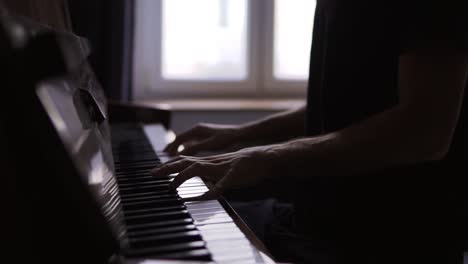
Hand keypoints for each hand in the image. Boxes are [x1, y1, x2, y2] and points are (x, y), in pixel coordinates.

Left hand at [152, 145, 281, 200]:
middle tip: (152, 175)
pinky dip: (212, 191)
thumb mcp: (224, 169)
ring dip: (183, 177)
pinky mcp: (234, 175)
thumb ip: (212, 174)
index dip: (169, 165)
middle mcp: (212, 162)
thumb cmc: (245, 164)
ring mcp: (222, 168)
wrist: (264, 157)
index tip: (155, 172)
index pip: (185, 160)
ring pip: (198, 169)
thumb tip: (203, 186)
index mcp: (210, 161)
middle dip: (167, 168)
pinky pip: (222, 184)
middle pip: (186, 162)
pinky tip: (204, 198)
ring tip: (171, 187)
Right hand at [164, 123, 246, 155]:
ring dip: (179, 148)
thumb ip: (194, 148)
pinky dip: (187, 148)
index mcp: (197, 130)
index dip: (171, 146)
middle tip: (165, 155)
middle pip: (181, 139)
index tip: (164, 155)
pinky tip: (187, 155)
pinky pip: (193, 143)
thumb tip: (179, 154)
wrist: (241, 135)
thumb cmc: (226, 138)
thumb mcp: (209, 145)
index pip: (179, 138)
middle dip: (172, 147)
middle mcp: (198, 130)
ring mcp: (203, 133)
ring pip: (187, 141)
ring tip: (172, 156)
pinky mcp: (208, 138)